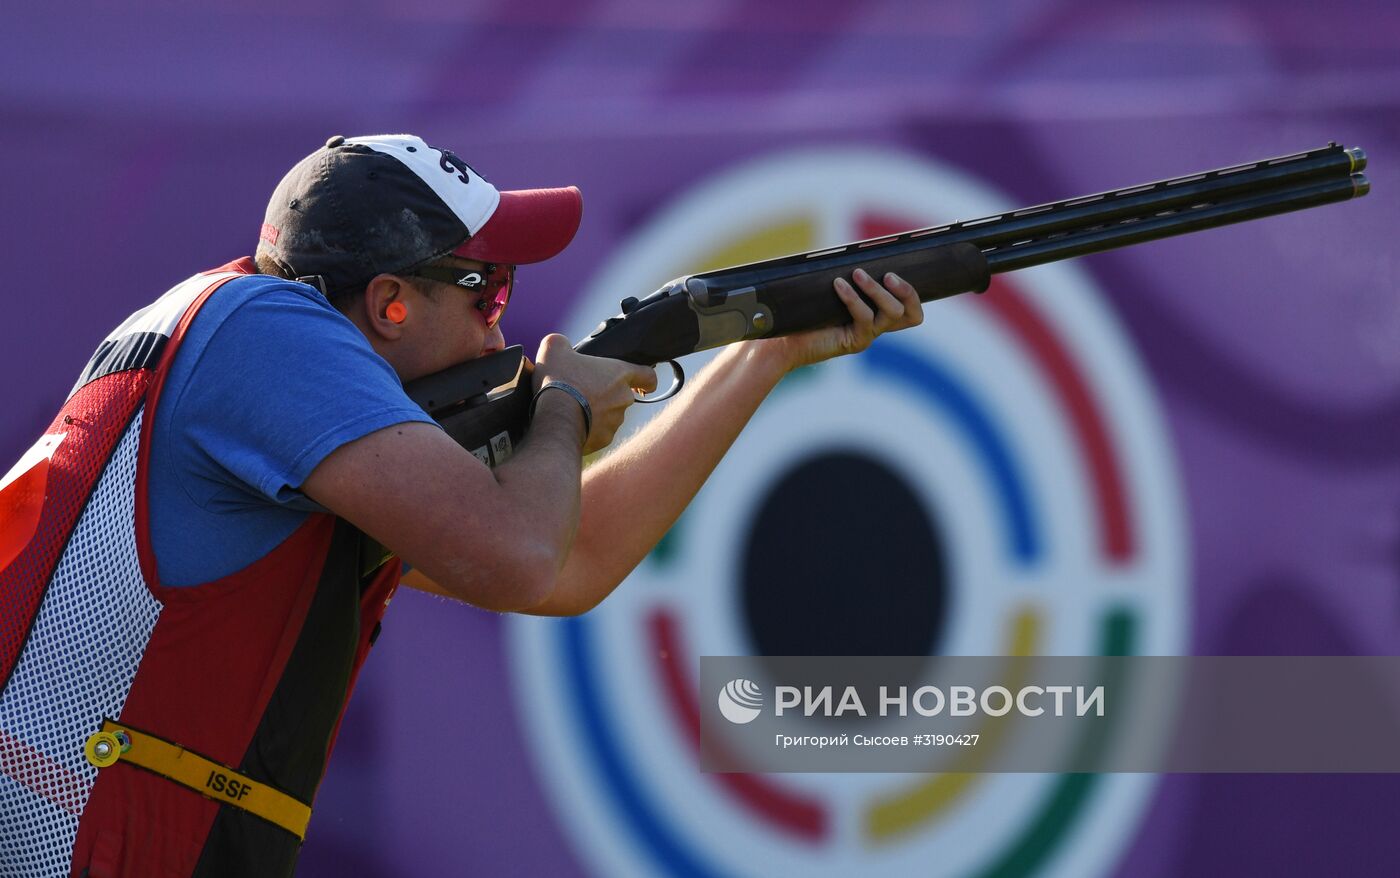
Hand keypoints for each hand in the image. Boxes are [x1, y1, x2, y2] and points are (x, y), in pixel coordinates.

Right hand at [534, 334, 657, 453]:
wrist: (555, 419)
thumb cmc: (558, 380)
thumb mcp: (554, 348)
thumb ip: (562, 343)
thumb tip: (560, 345)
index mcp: (619, 373)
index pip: (648, 376)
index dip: (646, 379)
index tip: (643, 384)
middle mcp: (623, 398)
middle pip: (623, 396)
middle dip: (608, 396)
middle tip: (586, 393)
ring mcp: (615, 421)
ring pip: (611, 416)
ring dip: (598, 413)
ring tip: (574, 409)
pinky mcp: (605, 439)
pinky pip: (600, 433)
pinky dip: (590, 430)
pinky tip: (572, 425)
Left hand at [762, 269, 923, 371]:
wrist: (783, 340)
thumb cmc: (805, 310)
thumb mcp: (831, 287)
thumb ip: (848, 275)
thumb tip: (857, 250)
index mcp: (877, 313)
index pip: (911, 310)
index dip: (913, 293)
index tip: (900, 268)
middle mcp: (877, 326)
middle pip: (912, 314)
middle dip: (906, 291)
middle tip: (889, 275)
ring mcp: (868, 335)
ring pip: (891, 313)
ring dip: (877, 291)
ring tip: (857, 274)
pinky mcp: (854, 342)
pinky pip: (864, 318)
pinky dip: (852, 298)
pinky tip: (838, 284)